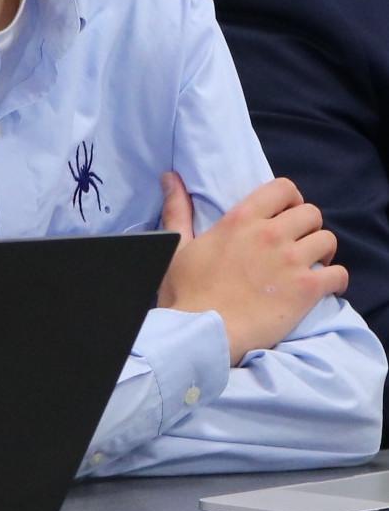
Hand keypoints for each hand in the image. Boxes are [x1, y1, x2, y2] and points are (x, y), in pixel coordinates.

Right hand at [157, 171, 347, 365]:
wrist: (202, 333)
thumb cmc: (186, 292)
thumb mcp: (177, 245)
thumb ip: (178, 209)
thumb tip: (171, 177)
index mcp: (240, 219)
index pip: (283, 188)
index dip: (289, 200)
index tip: (283, 215)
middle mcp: (270, 234)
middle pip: (311, 214)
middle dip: (307, 227)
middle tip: (296, 244)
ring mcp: (291, 261)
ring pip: (328, 240)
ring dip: (322, 252)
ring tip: (310, 265)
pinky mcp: (306, 289)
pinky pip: (339, 274)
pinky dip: (336, 280)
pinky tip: (325, 287)